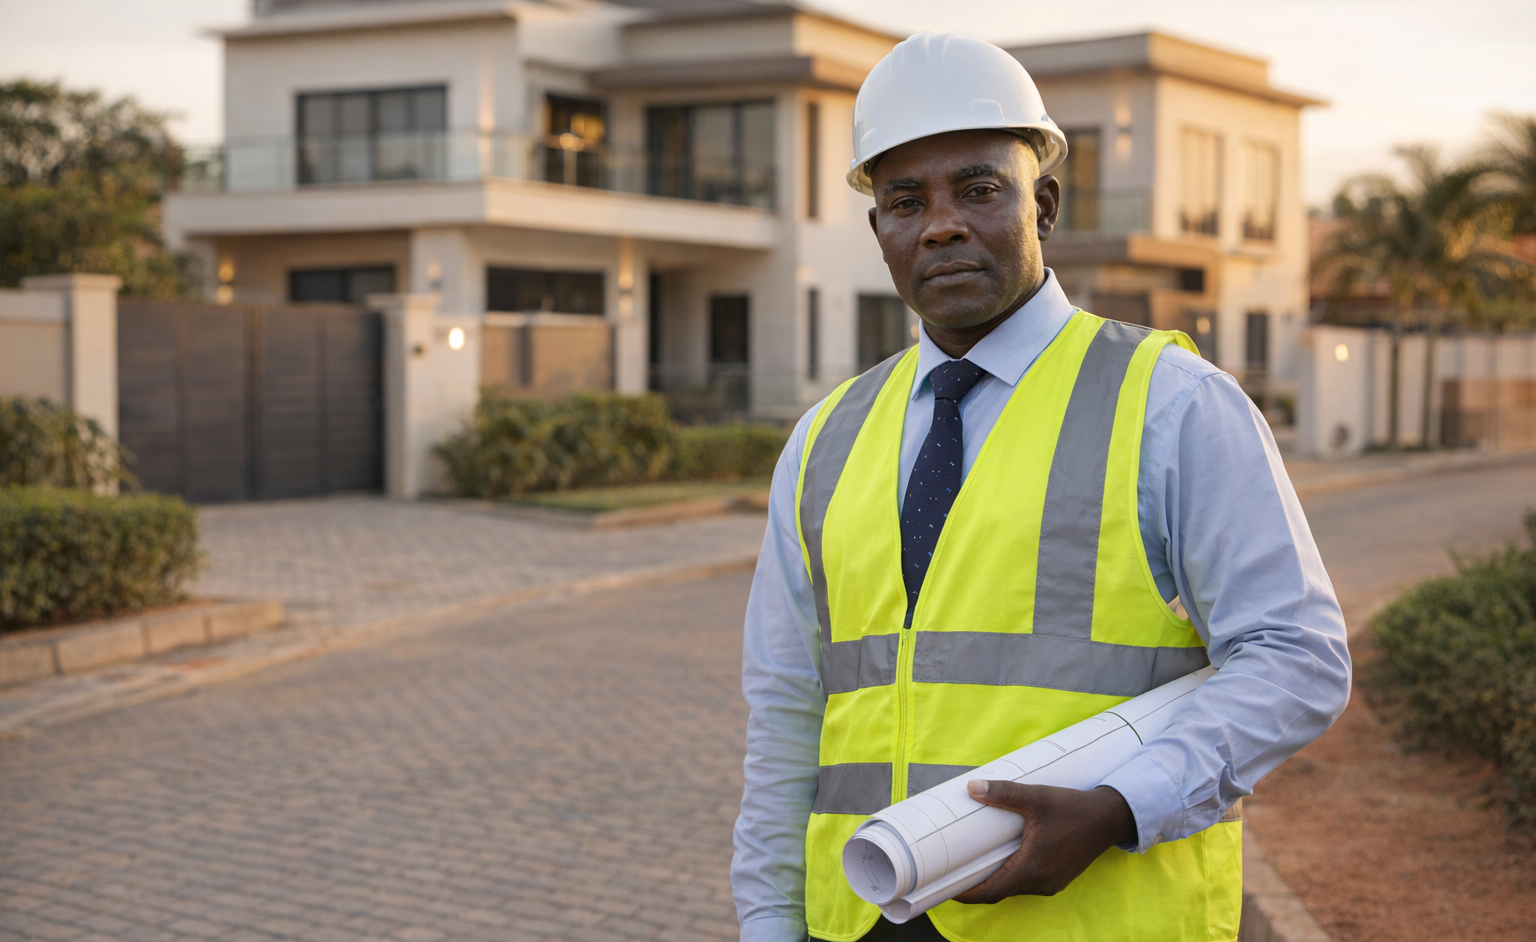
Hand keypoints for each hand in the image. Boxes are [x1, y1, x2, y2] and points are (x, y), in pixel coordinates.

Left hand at [951, 782, 1136, 903]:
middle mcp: (1040, 882)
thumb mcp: (1037, 798)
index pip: (991, 892)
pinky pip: (1029, 883)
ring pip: (1015, 888)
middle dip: (978, 885)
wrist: (1110, 818)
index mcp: (1031, 869)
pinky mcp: (1058, 878)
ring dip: (996, 880)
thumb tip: (972, 788)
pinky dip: (1013, 875)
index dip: (967, 893)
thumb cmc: (1073, 809)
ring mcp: (1051, 883)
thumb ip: (1004, 793)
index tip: (947, 886)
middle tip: (955, 870)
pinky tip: (1006, 859)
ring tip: (976, 863)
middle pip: (1001, 892)